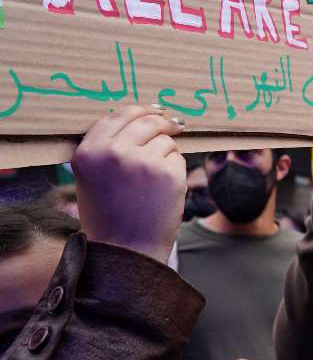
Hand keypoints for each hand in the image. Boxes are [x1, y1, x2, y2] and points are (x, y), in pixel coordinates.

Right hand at [73, 106, 185, 262]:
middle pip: (147, 120)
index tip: (154, 110)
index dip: (139, 110)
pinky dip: (175, 169)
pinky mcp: (168, 173)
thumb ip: (107, 147)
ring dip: (166, 152)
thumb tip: (139, 116)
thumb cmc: (109, 215)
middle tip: (175, 125)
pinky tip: (163, 190)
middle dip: (163, 122)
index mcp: (88, 152)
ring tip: (153, 180)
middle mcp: (113, 152)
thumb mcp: (92, 177)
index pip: (118, 114)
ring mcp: (142, 161)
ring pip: (165, 139)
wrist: (126, 249)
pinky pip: (178, 158)